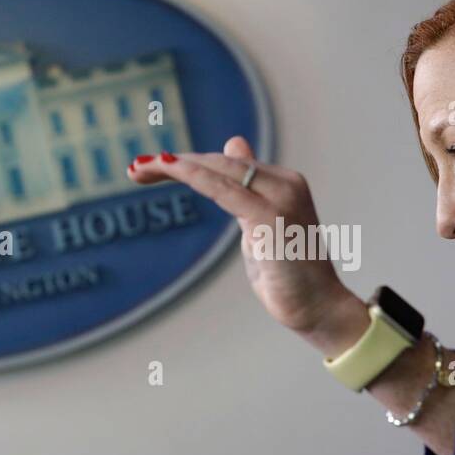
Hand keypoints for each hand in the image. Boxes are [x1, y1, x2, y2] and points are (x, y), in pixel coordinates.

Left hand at [127, 137, 356, 339]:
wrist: (318, 308)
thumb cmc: (288, 275)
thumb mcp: (259, 224)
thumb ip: (244, 190)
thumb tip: (234, 147)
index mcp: (283, 183)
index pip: (227, 164)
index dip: (190, 163)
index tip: (153, 167)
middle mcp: (285, 183)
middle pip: (219, 162)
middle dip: (174, 162)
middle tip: (135, 167)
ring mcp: (281, 197)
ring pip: (218, 170)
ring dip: (174, 166)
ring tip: (139, 168)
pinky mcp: (270, 216)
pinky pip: (222, 188)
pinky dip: (192, 176)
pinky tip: (168, 169)